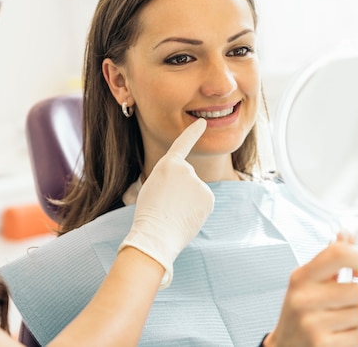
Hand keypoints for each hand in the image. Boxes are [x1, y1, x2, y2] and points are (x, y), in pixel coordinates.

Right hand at [118, 118, 213, 287]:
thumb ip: (172, 180)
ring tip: (175, 213)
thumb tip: (191, 188)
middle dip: (181, 191)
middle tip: (167, 206)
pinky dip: (197, 210)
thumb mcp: (153, 187)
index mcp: (167, 164)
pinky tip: (186, 218)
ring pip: (196, 192)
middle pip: (187, 178)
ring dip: (189, 202)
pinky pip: (203, 202)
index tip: (203, 123)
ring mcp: (199, 182)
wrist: (155, 235)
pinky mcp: (209, 197)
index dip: (192, 133)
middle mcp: (186, 169)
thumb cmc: (149, 214)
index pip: (182, 144)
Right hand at [265, 234, 357, 346]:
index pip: (339, 253)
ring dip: (352, 320)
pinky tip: (332, 336)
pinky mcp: (321, 345)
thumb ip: (329, 258)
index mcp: (301, 277)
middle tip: (337, 305)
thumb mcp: (307, 282)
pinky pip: (357, 337)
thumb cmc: (299, 312)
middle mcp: (303, 298)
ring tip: (333, 322)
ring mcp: (311, 323)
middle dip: (354, 300)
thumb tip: (346, 234)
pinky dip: (349, 339)